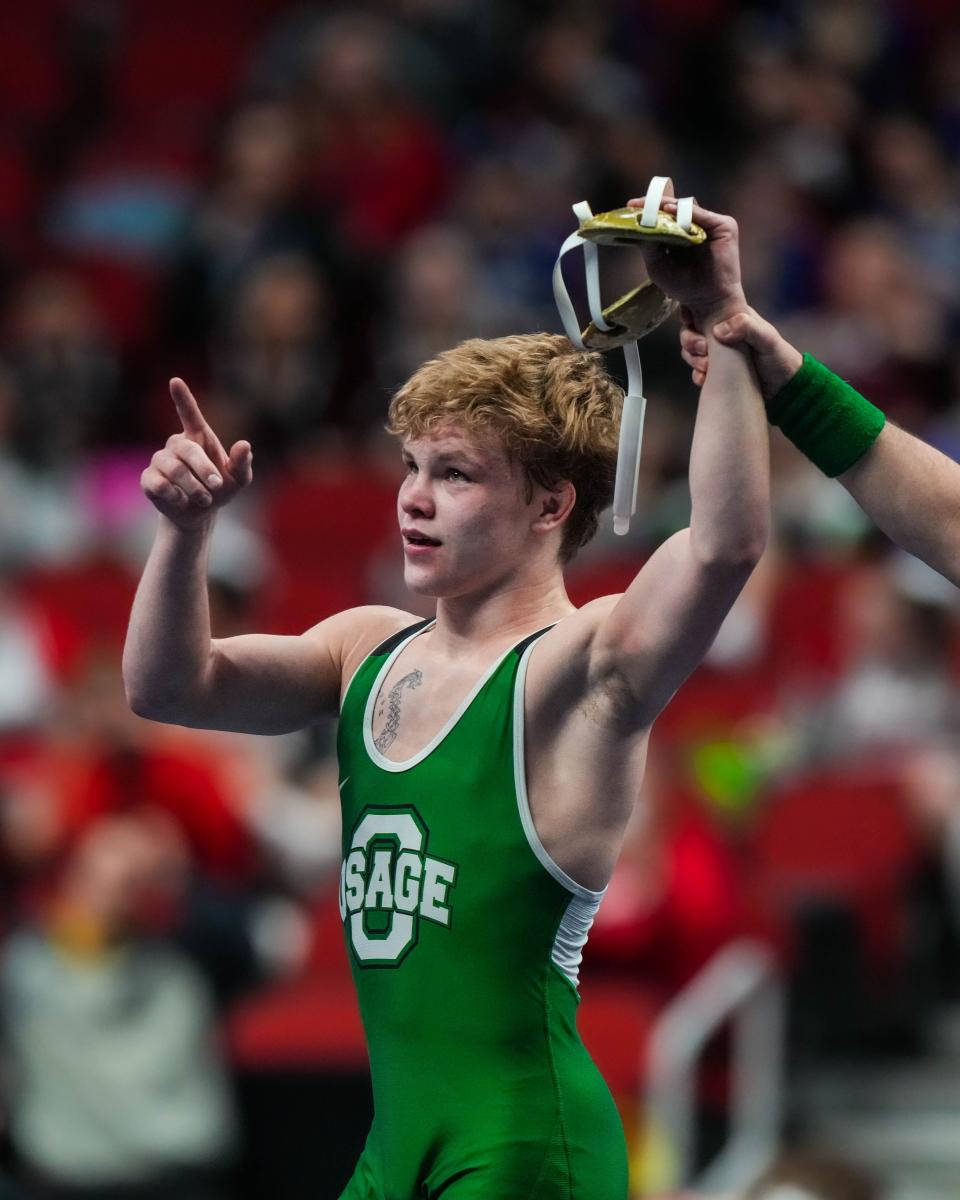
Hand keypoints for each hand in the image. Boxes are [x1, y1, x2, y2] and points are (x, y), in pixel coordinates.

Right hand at [141, 378, 252, 531]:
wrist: (199, 514)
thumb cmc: (220, 489)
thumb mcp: (238, 479)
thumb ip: (242, 463)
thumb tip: (245, 445)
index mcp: (198, 437)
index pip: (189, 413)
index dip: (182, 398)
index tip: (175, 381)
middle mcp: (176, 444)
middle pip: (187, 450)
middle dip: (205, 470)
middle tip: (217, 486)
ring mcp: (160, 460)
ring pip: (174, 469)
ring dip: (194, 488)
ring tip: (204, 499)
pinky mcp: (148, 479)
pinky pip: (160, 484)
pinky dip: (177, 496)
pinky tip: (182, 500)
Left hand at [626, 186, 745, 326]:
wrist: (708, 301)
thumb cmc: (684, 287)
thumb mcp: (657, 265)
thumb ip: (648, 245)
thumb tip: (639, 223)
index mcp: (679, 235)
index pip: (664, 216)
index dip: (648, 210)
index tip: (629, 206)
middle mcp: (695, 227)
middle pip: (674, 208)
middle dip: (654, 204)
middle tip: (636, 203)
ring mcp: (710, 225)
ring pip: (686, 208)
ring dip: (667, 205)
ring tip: (650, 207)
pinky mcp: (724, 226)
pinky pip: (702, 214)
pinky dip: (685, 211)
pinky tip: (669, 210)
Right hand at [679, 306, 803, 402]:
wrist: (784, 387)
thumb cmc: (779, 357)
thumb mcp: (767, 339)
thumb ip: (747, 328)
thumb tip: (718, 330)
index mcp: (731, 318)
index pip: (702, 310)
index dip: (690, 315)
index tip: (690, 321)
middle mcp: (721, 334)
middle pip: (691, 332)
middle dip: (690, 341)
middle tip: (703, 350)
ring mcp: (717, 354)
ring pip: (691, 352)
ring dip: (693, 359)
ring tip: (707, 367)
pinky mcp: (716, 372)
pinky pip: (696, 372)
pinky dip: (697, 375)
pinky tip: (704, 379)